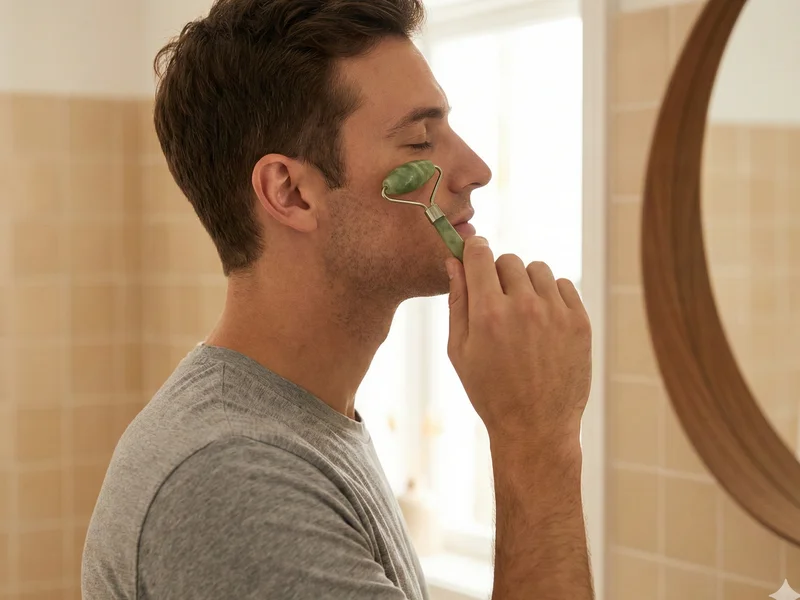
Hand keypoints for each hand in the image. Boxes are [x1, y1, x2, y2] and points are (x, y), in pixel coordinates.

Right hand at [445, 237, 591, 449]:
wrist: (535, 427)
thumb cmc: (490, 392)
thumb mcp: (460, 351)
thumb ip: (457, 302)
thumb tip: (454, 262)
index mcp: (488, 313)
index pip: (480, 254)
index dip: (474, 251)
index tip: (474, 255)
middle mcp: (524, 307)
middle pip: (508, 260)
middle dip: (498, 274)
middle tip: (497, 302)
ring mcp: (556, 313)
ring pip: (538, 270)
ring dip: (526, 283)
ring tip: (522, 314)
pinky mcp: (580, 322)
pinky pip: (564, 286)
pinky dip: (552, 296)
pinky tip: (543, 322)